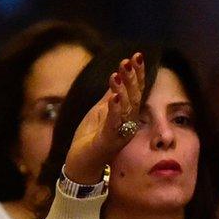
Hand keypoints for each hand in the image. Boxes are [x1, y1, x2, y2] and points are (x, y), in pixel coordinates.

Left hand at [64, 53, 144, 183]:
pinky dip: (115, 110)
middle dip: (132, 78)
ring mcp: (120, 133)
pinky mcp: (108, 141)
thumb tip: (118, 76)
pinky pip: (113, 124)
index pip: (135, 91)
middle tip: (129, 61)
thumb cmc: (91, 136)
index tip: (137, 56)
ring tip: (118, 74)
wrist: (81, 162)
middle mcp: (128, 123)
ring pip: (126, 109)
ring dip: (123, 90)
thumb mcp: (100, 111)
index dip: (137, 74)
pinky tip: (114, 97)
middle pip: (134, 97)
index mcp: (126, 114)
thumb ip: (110, 96)